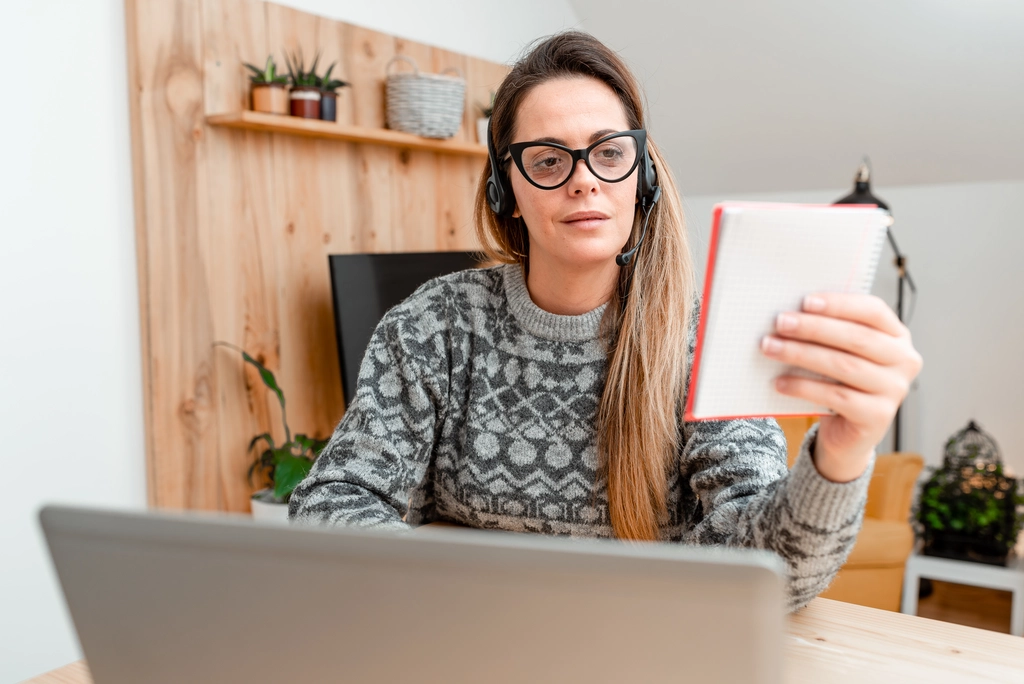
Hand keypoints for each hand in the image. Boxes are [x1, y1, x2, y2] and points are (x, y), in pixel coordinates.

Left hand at [759, 293, 923, 482]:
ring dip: (801, 354)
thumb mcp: (841, 352)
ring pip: (843, 366)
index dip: (839, 304)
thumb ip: (829, 332)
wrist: (848, 433)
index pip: (873, 311)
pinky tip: (780, 382)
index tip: (805, 301)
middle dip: (814, 328)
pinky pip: (835, 396)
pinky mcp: (878, 416)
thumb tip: (791, 312)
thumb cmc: (840, 381)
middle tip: (780, 322)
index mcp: (897, 336)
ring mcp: (895, 390)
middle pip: (856, 338)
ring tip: (770, 348)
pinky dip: (803, 387)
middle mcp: (904, 361)